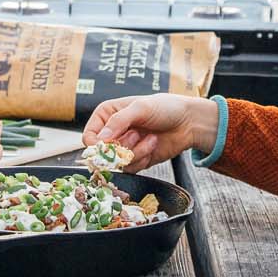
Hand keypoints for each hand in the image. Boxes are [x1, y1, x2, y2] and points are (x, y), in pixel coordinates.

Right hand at [81, 94, 219, 171]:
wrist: (188, 122)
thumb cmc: (165, 108)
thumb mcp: (140, 107)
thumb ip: (118, 121)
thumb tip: (100, 140)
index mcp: (106, 115)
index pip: (89, 137)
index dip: (97, 144)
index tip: (110, 144)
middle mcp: (112, 132)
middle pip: (102, 154)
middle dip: (122, 147)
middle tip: (136, 134)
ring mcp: (124, 147)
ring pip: (117, 163)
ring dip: (136, 152)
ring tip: (149, 137)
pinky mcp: (135, 160)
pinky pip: (131, 168)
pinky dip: (143, 158)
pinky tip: (152, 145)